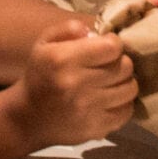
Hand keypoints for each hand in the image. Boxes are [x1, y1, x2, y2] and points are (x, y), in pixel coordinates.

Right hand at [12, 21, 136, 147]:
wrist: (27, 118)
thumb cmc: (40, 75)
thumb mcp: (44, 44)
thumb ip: (67, 28)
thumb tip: (93, 31)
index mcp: (63, 60)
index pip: (112, 47)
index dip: (113, 43)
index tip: (105, 47)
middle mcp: (76, 85)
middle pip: (125, 67)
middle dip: (120, 62)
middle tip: (109, 65)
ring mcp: (87, 110)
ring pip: (130, 89)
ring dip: (124, 83)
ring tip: (112, 82)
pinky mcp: (95, 129)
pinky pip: (126, 112)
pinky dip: (122, 104)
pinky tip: (110, 100)